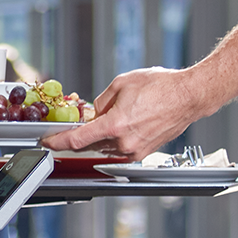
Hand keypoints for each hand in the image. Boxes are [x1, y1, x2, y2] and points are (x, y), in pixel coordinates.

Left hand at [42, 66, 203, 160]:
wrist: (189, 96)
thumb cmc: (162, 87)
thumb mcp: (122, 83)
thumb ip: (101, 101)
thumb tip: (92, 112)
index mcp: (115, 125)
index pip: (77, 140)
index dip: (58, 141)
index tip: (48, 141)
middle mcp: (124, 142)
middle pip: (90, 144)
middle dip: (83, 133)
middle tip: (83, 120)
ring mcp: (135, 150)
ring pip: (105, 147)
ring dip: (101, 136)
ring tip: (116, 115)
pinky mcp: (144, 153)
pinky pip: (120, 149)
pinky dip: (115, 139)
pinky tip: (125, 123)